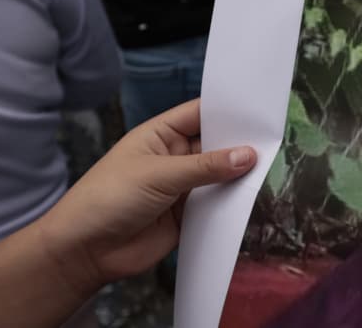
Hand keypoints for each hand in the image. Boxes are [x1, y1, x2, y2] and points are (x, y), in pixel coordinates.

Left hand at [0, 99, 256, 327]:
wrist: (85, 253)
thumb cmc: (110, 198)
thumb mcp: (158, 175)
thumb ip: (205, 167)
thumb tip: (250, 154)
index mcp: (162, 135)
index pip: (201, 114)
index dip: (229, 110)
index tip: (261, 107)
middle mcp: (176, 157)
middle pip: (216, 144)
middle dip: (241, 142)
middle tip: (276, 138)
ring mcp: (183, 187)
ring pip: (220, 174)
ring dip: (241, 173)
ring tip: (277, 165)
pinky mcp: (189, 215)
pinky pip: (218, 203)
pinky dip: (235, 202)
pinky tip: (258, 197)